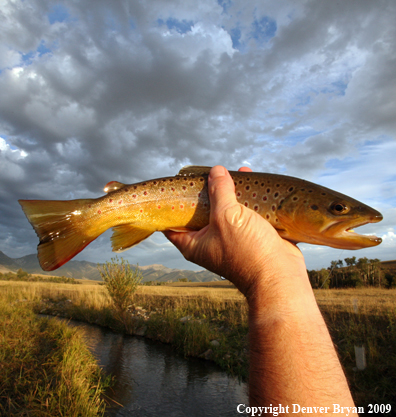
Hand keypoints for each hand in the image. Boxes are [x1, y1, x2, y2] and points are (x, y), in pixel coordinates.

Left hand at [164, 165, 305, 300]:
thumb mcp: (227, 216)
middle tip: (209, 174)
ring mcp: (231, 239)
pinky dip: (249, 200)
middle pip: (202, 212)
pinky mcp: (250, 237)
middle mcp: (210, 242)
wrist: (279, 276)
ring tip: (234, 173)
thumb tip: (216, 171)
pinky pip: (246, 214)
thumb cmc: (247, 251)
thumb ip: (219, 191)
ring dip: (231, 192)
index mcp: (194, 243)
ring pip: (227, 211)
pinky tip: (253, 184)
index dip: (170, 205)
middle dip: (208, 192)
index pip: (172, 224)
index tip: (174, 188)